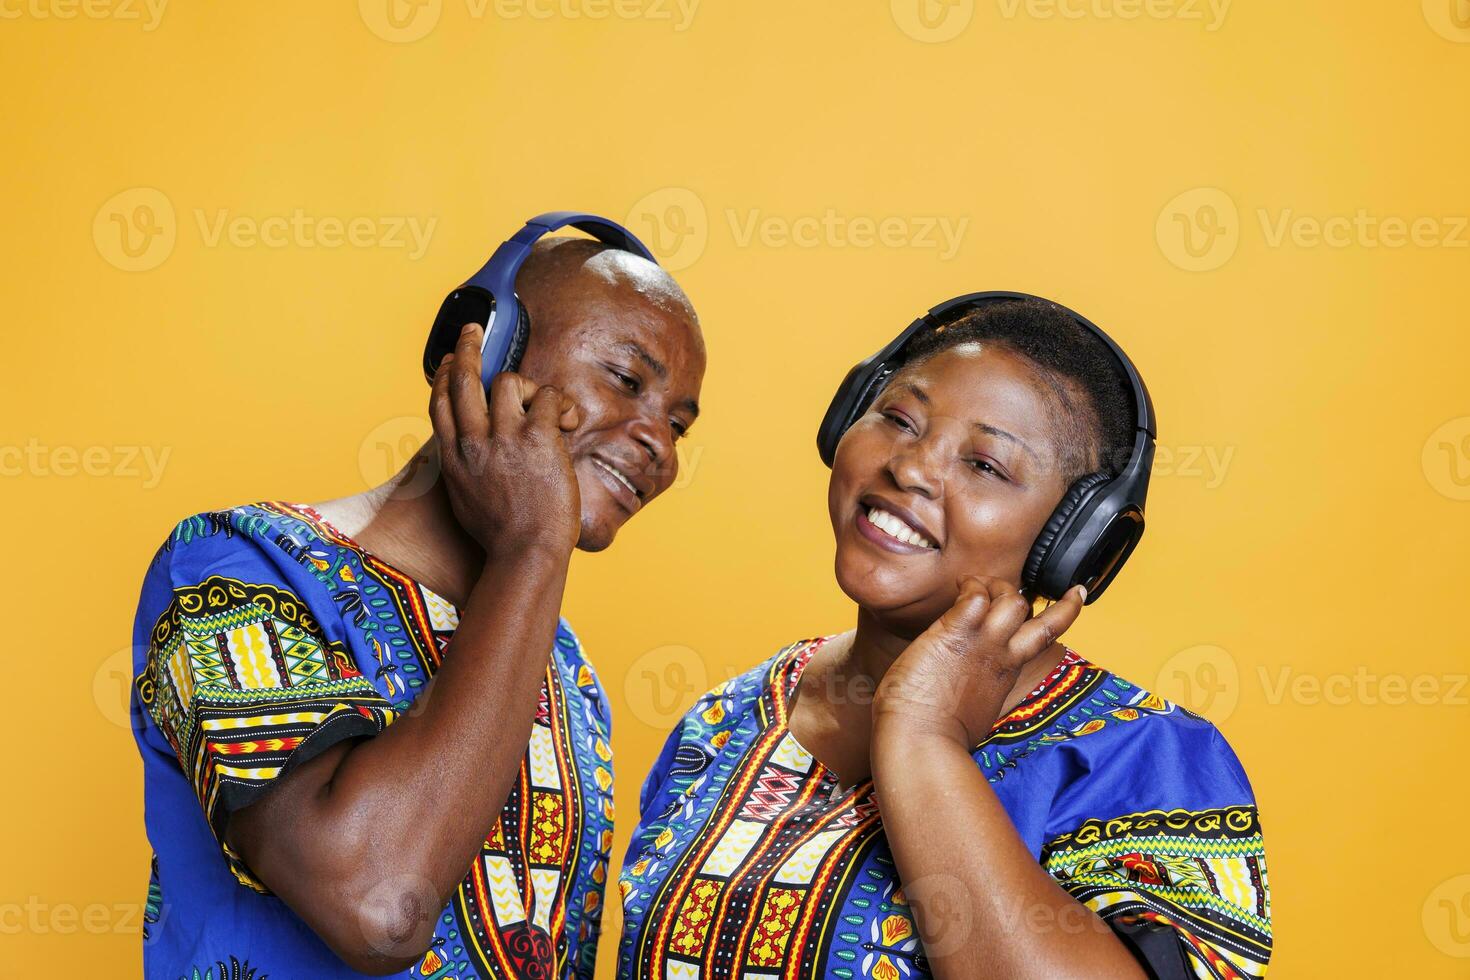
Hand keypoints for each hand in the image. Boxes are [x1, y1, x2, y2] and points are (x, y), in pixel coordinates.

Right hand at [429, 322, 581, 560]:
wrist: (525, 553)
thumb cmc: (503, 537)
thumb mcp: (466, 500)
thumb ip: (466, 470)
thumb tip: (473, 450)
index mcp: (453, 459)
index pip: (441, 403)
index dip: (446, 376)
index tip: (452, 361)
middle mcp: (472, 443)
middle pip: (463, 380)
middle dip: (468, 349)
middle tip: (474, 330)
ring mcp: (503, 438)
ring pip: (507, 381)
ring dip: (529, 387)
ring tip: (545, 408)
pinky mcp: (536, 437)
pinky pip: (547, 395)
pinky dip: (559, 404)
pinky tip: (567, 422)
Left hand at [872, 576, 1085, 747]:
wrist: (923, 743)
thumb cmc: (937, 736)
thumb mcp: (974, 711)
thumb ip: (979, 690)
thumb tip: (965, 692)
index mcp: (1007, 673)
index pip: (1043, 637)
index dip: (1065, 613)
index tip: (1077, 595)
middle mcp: (1002, 656)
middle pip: (1040, 619)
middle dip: (1028, 595)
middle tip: (1007, 589)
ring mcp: (983, 642)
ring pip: (1011, 600)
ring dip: (996, 586)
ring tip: (975, 585)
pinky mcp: (957, 631)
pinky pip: (975, 595)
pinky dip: (970, 585)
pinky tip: (958, 586)